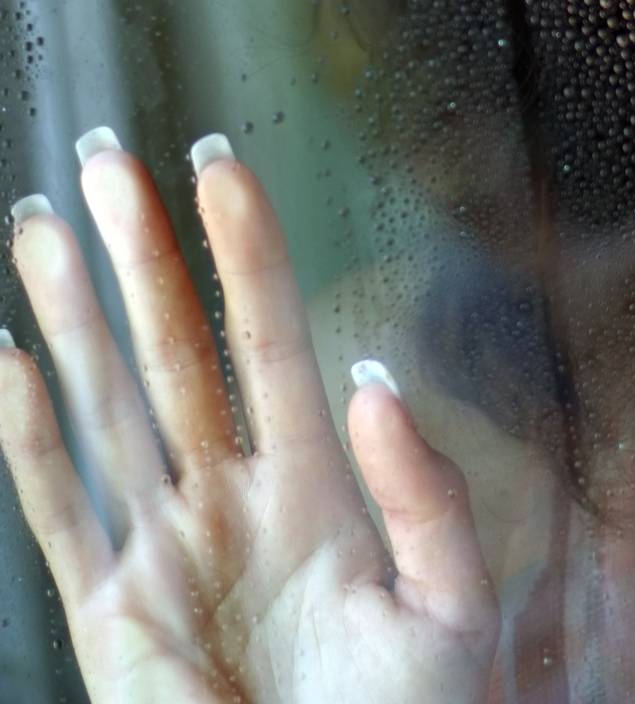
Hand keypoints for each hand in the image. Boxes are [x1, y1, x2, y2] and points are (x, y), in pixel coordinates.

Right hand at [0, 133, 499, 702]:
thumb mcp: (450, 605)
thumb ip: (423, 493)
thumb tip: (375, 381)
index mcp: (314, 482)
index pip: (268, 335)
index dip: (244, 249)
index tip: (219, 165)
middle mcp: (231, 494)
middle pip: (173, 346)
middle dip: (138, 252)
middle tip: (107, 159)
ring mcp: (164, 547)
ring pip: (107, 403)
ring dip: (70, 315)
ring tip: (40, 227)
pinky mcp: (111, 614)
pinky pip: (59, 508)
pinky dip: (26, 436)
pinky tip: (6, 363)